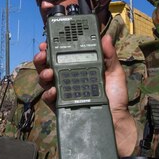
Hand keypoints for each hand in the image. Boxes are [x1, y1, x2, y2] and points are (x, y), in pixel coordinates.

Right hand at [35, 36, 136, 156]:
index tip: (47, 43)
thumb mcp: (114, 73)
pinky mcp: (62, 107)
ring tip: (48, 73)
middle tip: (42, 55)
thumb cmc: (116, 97)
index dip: (52, 48)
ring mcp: (63, 93)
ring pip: (45, 81)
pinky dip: (49, 94)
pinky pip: (49, 100)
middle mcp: (68, 79)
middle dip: (41, 59)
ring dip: (43, 74)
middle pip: (48, 66)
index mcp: (78, 69)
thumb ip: (109, 56)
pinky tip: (53, 90)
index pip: (61, 55)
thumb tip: (106, 37)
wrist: (116, 120)